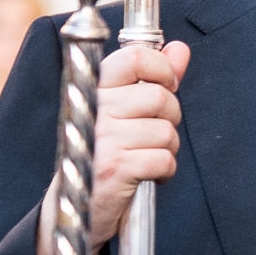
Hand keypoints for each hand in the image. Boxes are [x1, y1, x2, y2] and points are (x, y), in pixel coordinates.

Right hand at [85, 40, 188, 250]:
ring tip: (148, 156)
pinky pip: (163, 159)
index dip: (162, 69)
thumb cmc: (104, 153)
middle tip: (154, 133)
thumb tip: (180, 48)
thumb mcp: (124, 111)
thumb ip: (153, 77)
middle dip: (170, 117)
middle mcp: (95, 109)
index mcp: (94, 88)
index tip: (166, 85)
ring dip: (168, 148)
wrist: (76, 206)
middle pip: (159, 96)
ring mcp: (103, 139)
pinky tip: (149, 175)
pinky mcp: (113, 168)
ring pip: (166, 131)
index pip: (134, 57)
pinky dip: (165, 171)